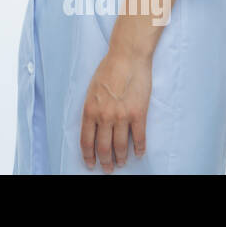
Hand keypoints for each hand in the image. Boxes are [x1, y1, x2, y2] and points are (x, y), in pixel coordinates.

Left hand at [79, 49, 150, 171]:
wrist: (127, 57)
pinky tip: (139, 154)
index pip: (86, 141)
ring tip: (122, 163)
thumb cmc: (108, 70)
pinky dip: (139, 149)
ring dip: (121, 158)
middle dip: (105, 162)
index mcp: (90, 110)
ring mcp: (122, 116)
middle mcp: (104, 116)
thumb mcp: (91, 90)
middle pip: (103, 148)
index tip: (90, 164)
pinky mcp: (138, 114)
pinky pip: (139, 138)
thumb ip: (92, 109)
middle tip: (107, 169)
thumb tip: (93, 126)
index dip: (88, 156)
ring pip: (121, 146)